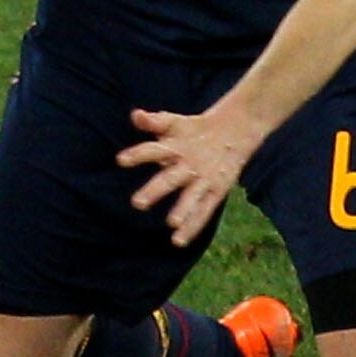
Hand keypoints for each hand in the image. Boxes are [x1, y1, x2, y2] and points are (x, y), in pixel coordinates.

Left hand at [120, 104, 262, 245]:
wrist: (234, 130)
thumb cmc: (193, 130)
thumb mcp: (173, 122)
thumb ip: (153, 121)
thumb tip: (135, 115)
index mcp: (175, 146)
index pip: (154, 149)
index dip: (138, 154)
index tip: (121, 160)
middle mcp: (188, 164)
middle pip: (170, 178)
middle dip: (155, 190)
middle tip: (137, 203)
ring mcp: (203, 179)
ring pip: (191, 197)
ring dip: (182, 210)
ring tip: (171, 224)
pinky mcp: (216, 191)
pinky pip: (204, 211)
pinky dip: (193, 227)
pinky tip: (179, 241)